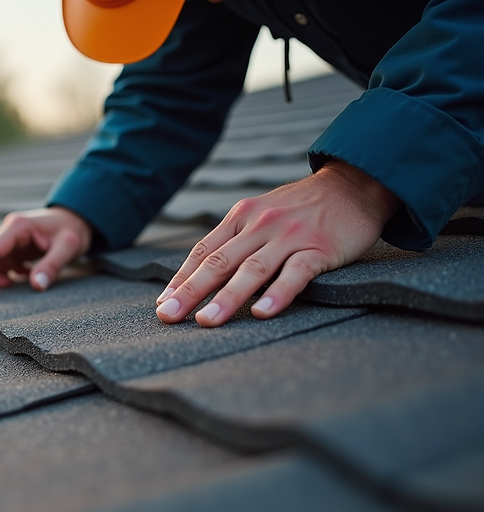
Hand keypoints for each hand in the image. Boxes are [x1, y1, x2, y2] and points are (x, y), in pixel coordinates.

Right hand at [0, 207, 91, 297]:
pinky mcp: (18, 247)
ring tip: (11, 287)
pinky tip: (24, 277)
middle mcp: (11, 230)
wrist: (79, 219)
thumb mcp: (68, 247)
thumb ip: (52, 265)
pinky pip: (6, 263)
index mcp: (19, 227)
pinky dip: (9, 274)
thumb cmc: (74, 229)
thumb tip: (36, 286)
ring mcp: (13, 239)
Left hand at [155, 160, 400, 326]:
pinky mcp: (319, 247)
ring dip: (227, 298)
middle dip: (190, 291)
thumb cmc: (302, 208)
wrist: (354, 185)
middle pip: (219, 263)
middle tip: (169, 316)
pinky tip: (263, 312)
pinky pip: (295, 272)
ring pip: (251, 270)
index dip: (181, 279)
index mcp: (241, 217)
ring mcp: (289, 235)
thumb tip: (202, 275)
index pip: (203, 252)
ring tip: (207, 322)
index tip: (163, 303)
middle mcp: (260, 225)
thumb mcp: (262, 214)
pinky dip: (278, 293)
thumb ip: (236, 240)